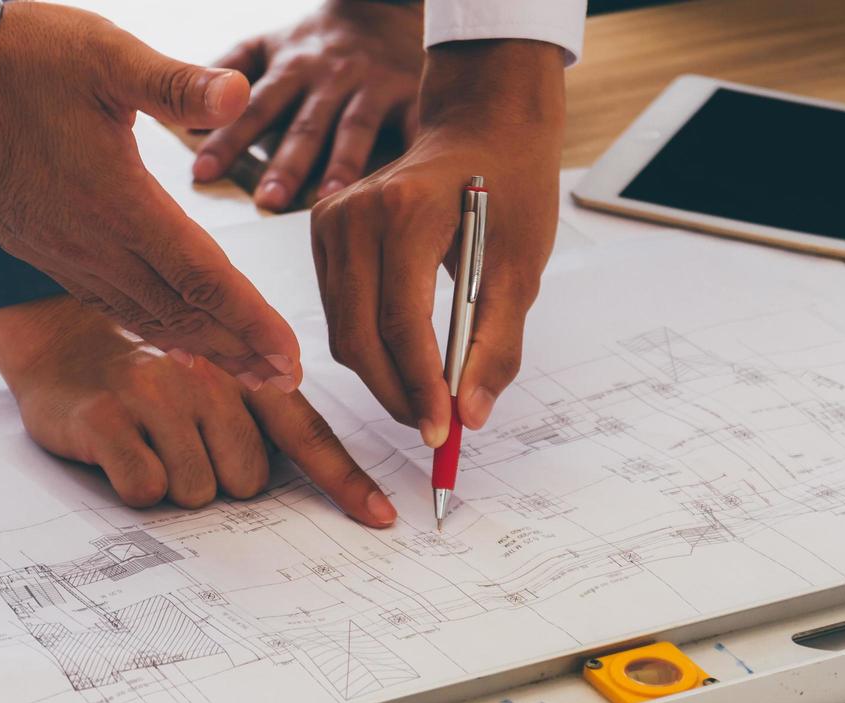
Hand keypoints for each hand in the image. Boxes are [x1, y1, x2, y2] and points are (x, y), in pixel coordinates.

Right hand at [0, 3, 300, 390]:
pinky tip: (172, 338)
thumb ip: (176, 83)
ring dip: (199, 349)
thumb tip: (239, 92)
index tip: (290, 361)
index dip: (251, 323)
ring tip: (242, 374)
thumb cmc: (19, 55)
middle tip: (285, 385)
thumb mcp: (104, 53)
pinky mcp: (41, 249)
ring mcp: (63, 254)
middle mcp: (92, 243)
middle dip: (238, 352)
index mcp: (119, 202)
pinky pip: (109, 305)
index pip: (203, 278)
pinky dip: (151, 329)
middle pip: (181, 315)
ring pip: (145, 318)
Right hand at [0, 296, 397, 527]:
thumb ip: (261, 425)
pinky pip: (146, 490)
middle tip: (181, 447)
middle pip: (247, 481)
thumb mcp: (214, 390)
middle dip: (217, 482)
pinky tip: (120, 452)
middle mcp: (208, 374)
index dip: (344, 480)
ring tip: (148, 444)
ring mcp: (156, 392)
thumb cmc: (151, 383)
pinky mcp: (107, 416)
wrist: (63, 345)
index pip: (306, 433)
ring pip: (196, 492)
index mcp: (244, 371)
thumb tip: (313, 490)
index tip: (380, 518)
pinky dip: (134, 487)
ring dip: (173, 487)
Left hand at [193, 0, 423, 210]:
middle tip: (268, 200)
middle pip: (305, 124)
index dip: (227, 139)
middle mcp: (330, 77)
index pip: (253, 107)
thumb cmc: (315, 41)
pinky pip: (414, 129)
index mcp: (290, 68)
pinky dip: (411, 157)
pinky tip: (403, 189)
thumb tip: (184, 118)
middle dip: (286, 163)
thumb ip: (227, 77)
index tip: (202, 173)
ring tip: (329, 201)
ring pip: (356, 129)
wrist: (384, 6)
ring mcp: (373, 85)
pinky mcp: (412, 96)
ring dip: (342, 165)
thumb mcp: (267, 46)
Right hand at [310, 41, 564, 444]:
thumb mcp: (522, 268)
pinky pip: (337, 313)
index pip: (401, 322)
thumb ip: (496, 345)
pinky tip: (404, 360)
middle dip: (397, 394)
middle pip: (359, 336)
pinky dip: (369, 347)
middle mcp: (354, 213)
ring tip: (426, 400)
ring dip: (382, 377)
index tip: (442, 431)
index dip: (420, 387)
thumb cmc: (510, 188)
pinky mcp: (322, 233)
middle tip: (435, 428)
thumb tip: (471, 415)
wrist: (483, 129)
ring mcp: (330, 221)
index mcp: (406, 210)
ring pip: (343, 333)